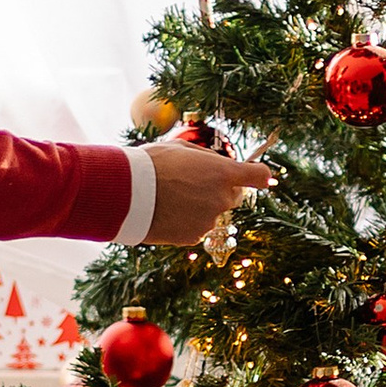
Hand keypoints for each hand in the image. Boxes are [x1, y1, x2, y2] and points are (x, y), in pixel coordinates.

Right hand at [144, 140, 273, 244]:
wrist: (126, 193)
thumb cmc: (151, 164)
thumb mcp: (181, 149)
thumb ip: (207, 159)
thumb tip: (217, 165)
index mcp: (223, 173)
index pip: (259, 175)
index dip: (259, 175)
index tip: (259, 176)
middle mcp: (222, 199)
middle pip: (234, 197)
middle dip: (220, 191)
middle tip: (194, 183)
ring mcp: (209, 221)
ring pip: (213, 214)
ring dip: (200, 207)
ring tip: (172, 197)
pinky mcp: (194, 237)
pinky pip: (197, 228)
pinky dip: (187, 222)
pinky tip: (167, 211)